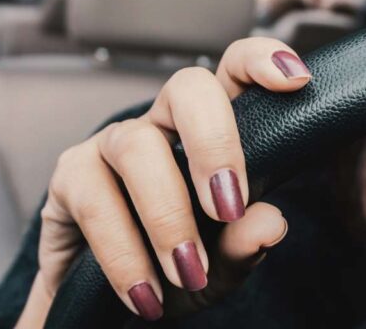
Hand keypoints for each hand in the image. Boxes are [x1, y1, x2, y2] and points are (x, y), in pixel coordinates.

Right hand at [17, 38, 311, 324]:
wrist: (104, 306)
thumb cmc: (170, 269)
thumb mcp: (218, 265)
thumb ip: (243, 244)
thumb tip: (270, 222)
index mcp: (207, 132)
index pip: (233, 72)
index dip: (261, 60)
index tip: (294, 80)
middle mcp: (160, 125)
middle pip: (186, 87)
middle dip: (213, 141)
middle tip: (228, 206)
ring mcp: (112, 144)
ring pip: (137, 145)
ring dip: (167, 215)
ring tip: (187, 272)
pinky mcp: (70, 176)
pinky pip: (95, 201)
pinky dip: (124, 254)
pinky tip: (145, 293)